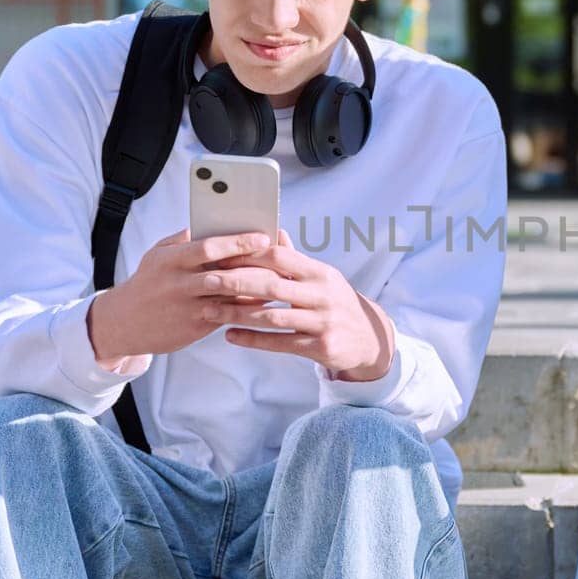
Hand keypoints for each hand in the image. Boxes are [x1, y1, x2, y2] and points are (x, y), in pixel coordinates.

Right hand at [88, 228, 272, 362]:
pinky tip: (265, 301)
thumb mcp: (158, 255)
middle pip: (223, 273)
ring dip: (255, 289)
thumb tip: (214, 223)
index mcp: (169, 260)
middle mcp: (178, 284)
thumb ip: (184, 240)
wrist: (123, 322)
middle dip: (254, 266)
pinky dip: (247, 308)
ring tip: (280, 279)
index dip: (237, 242)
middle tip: (281, 259)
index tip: (262, 236)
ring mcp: (187, 307)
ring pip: (228, 297)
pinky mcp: (194, 327)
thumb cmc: (148, 282)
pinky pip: (227, 315)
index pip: (208, 247)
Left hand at [201, 228, 395, 380]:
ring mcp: (324, 322)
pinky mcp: (322, 347)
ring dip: (238, 313)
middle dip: (236, 282)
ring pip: (273, 316)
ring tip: (210, 310)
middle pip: (273, 285)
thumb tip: (273, 232)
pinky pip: (281, 343)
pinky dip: (253, 340)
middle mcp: (323, 294)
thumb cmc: (337, 304)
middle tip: (206, 281)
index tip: (220, 256)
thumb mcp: (323, 278)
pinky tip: (230, 335)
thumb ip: (296, 259)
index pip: (281, 257)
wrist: (371, 339)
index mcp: (321, 273)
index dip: (249, 255)